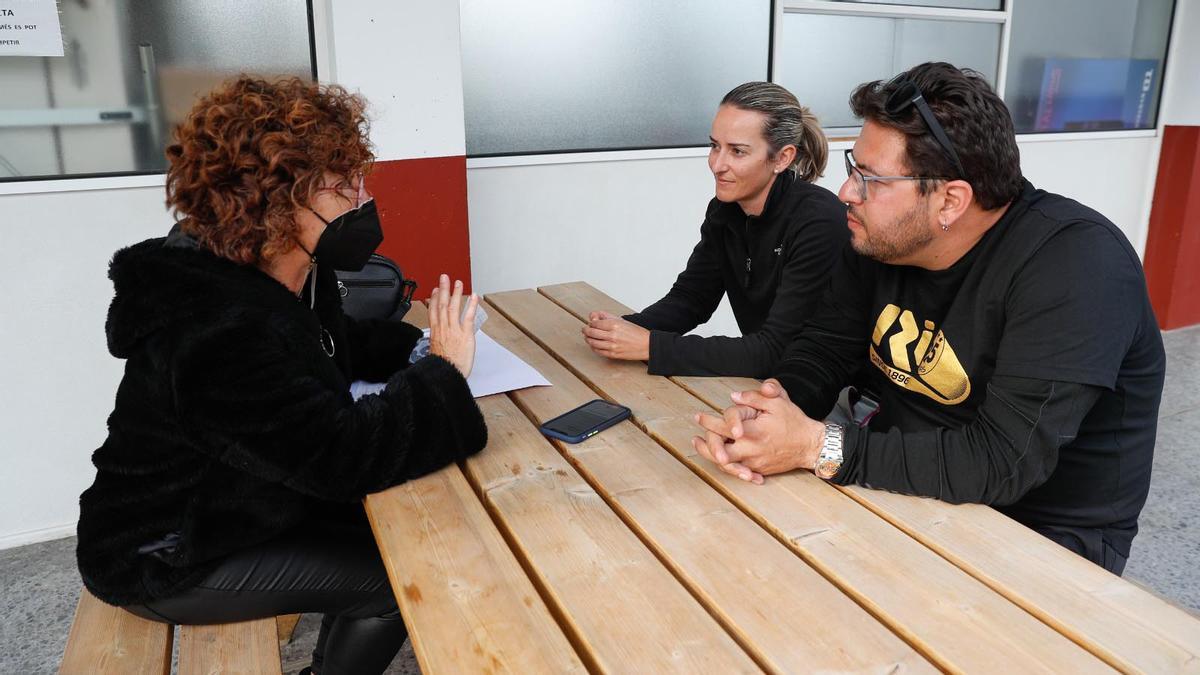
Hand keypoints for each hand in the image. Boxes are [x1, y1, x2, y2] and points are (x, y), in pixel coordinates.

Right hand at [428, 274, 478, 377]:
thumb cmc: (442, 367)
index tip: (434, 290)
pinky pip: (468, 316)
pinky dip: (471, 305)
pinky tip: (473, 296)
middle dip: (443, 289)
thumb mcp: (434, 353)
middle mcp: (443, 328)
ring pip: (453, 307)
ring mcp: (454, 330)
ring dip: (456, 293)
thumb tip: (439, 344)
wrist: (446, 374)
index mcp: (435, 333)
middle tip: (444, 278)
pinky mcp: (465, 334)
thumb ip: (437, 344)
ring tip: (458, 282)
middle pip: (441, 304)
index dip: (433, 299)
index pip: (433, 311)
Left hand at [581, 310, 649, 360]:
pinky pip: (598, 351)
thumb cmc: (635, 332)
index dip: (590, 323)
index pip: (594, 323)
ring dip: (587, 339)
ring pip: (592, 342)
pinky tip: (594, 345)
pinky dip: (593, 347)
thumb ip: (606, 316)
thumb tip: (594, 316)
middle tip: (585, 330)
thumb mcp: (622, 320)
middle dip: (585, 330)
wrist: (646, 345)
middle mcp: (612, 335)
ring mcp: (612, 346)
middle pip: (591, 332)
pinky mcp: (613, 354)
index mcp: (614, 325)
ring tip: (588, 337)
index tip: (591, 323)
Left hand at [690, 379, 824, 483]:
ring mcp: (754, 462)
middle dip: (704, 443)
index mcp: (753, 430)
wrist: (810, 446)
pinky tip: (719, 459)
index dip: (709, 422)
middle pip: (719, 450)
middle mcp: (751, 448)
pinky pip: (738, 471)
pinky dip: (726, 466)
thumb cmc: (794, 422)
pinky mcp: (759, 469)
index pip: (724, 427)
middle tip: (694, 437)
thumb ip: (755, 397)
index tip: (699, 416)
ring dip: (710, 455)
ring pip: (726, 464)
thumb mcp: (778, 402)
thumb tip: (734, 397)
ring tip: (700, 446)